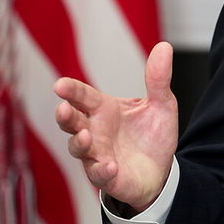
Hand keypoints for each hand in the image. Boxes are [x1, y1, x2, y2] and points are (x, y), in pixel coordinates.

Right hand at [54, 41, 178, 214]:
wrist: (162, 170)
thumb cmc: (152, 135)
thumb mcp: (161, 104)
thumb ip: (158, 79)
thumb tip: (164, 46)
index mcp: (104, 110)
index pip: (83, 97)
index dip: (71, 90)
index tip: (60, 85)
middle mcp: (95, 131)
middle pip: (72, 122)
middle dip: (65, 116)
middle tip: (63, 109)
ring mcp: (97, 155)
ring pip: (78, 149)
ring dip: (79, 143)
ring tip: (85, 136)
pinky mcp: (107, 177)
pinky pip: (99, 175)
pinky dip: (102, 170)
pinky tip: (111, 166)